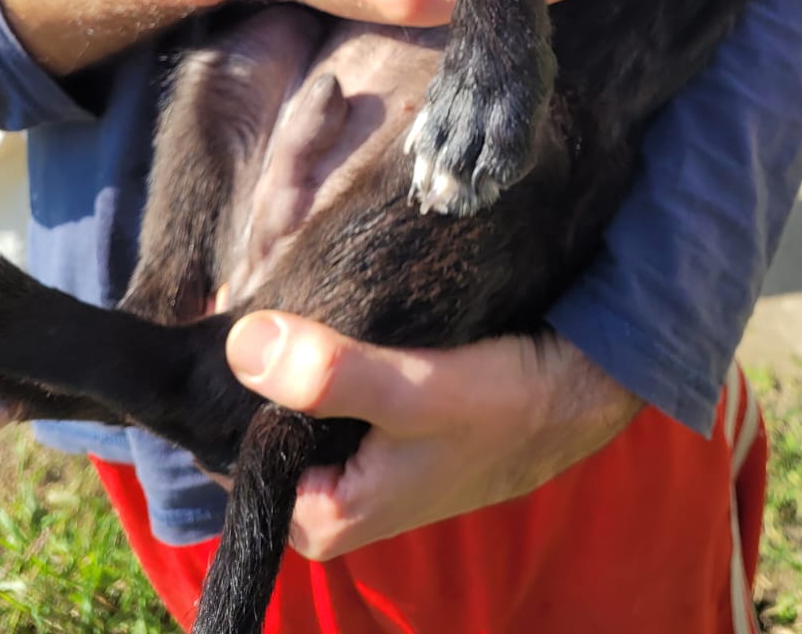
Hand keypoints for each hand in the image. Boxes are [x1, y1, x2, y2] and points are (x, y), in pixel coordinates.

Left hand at [225, 313, 641, 557]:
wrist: (578, 389)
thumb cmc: (505, 405)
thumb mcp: (414, 392)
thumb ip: (329, 376)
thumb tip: (242, 345)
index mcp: (323, 518)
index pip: (229, 449)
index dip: (223, 383)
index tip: (226, 314)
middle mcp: (332, 499)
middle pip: (258, 421)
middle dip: (256, 360)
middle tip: (259, 286)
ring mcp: (355, 460)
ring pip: (292, 398)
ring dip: (290, 349)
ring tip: (289, 284)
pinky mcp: (378, 425)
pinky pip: (324, 385)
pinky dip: (322, 346)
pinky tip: (323, 299)